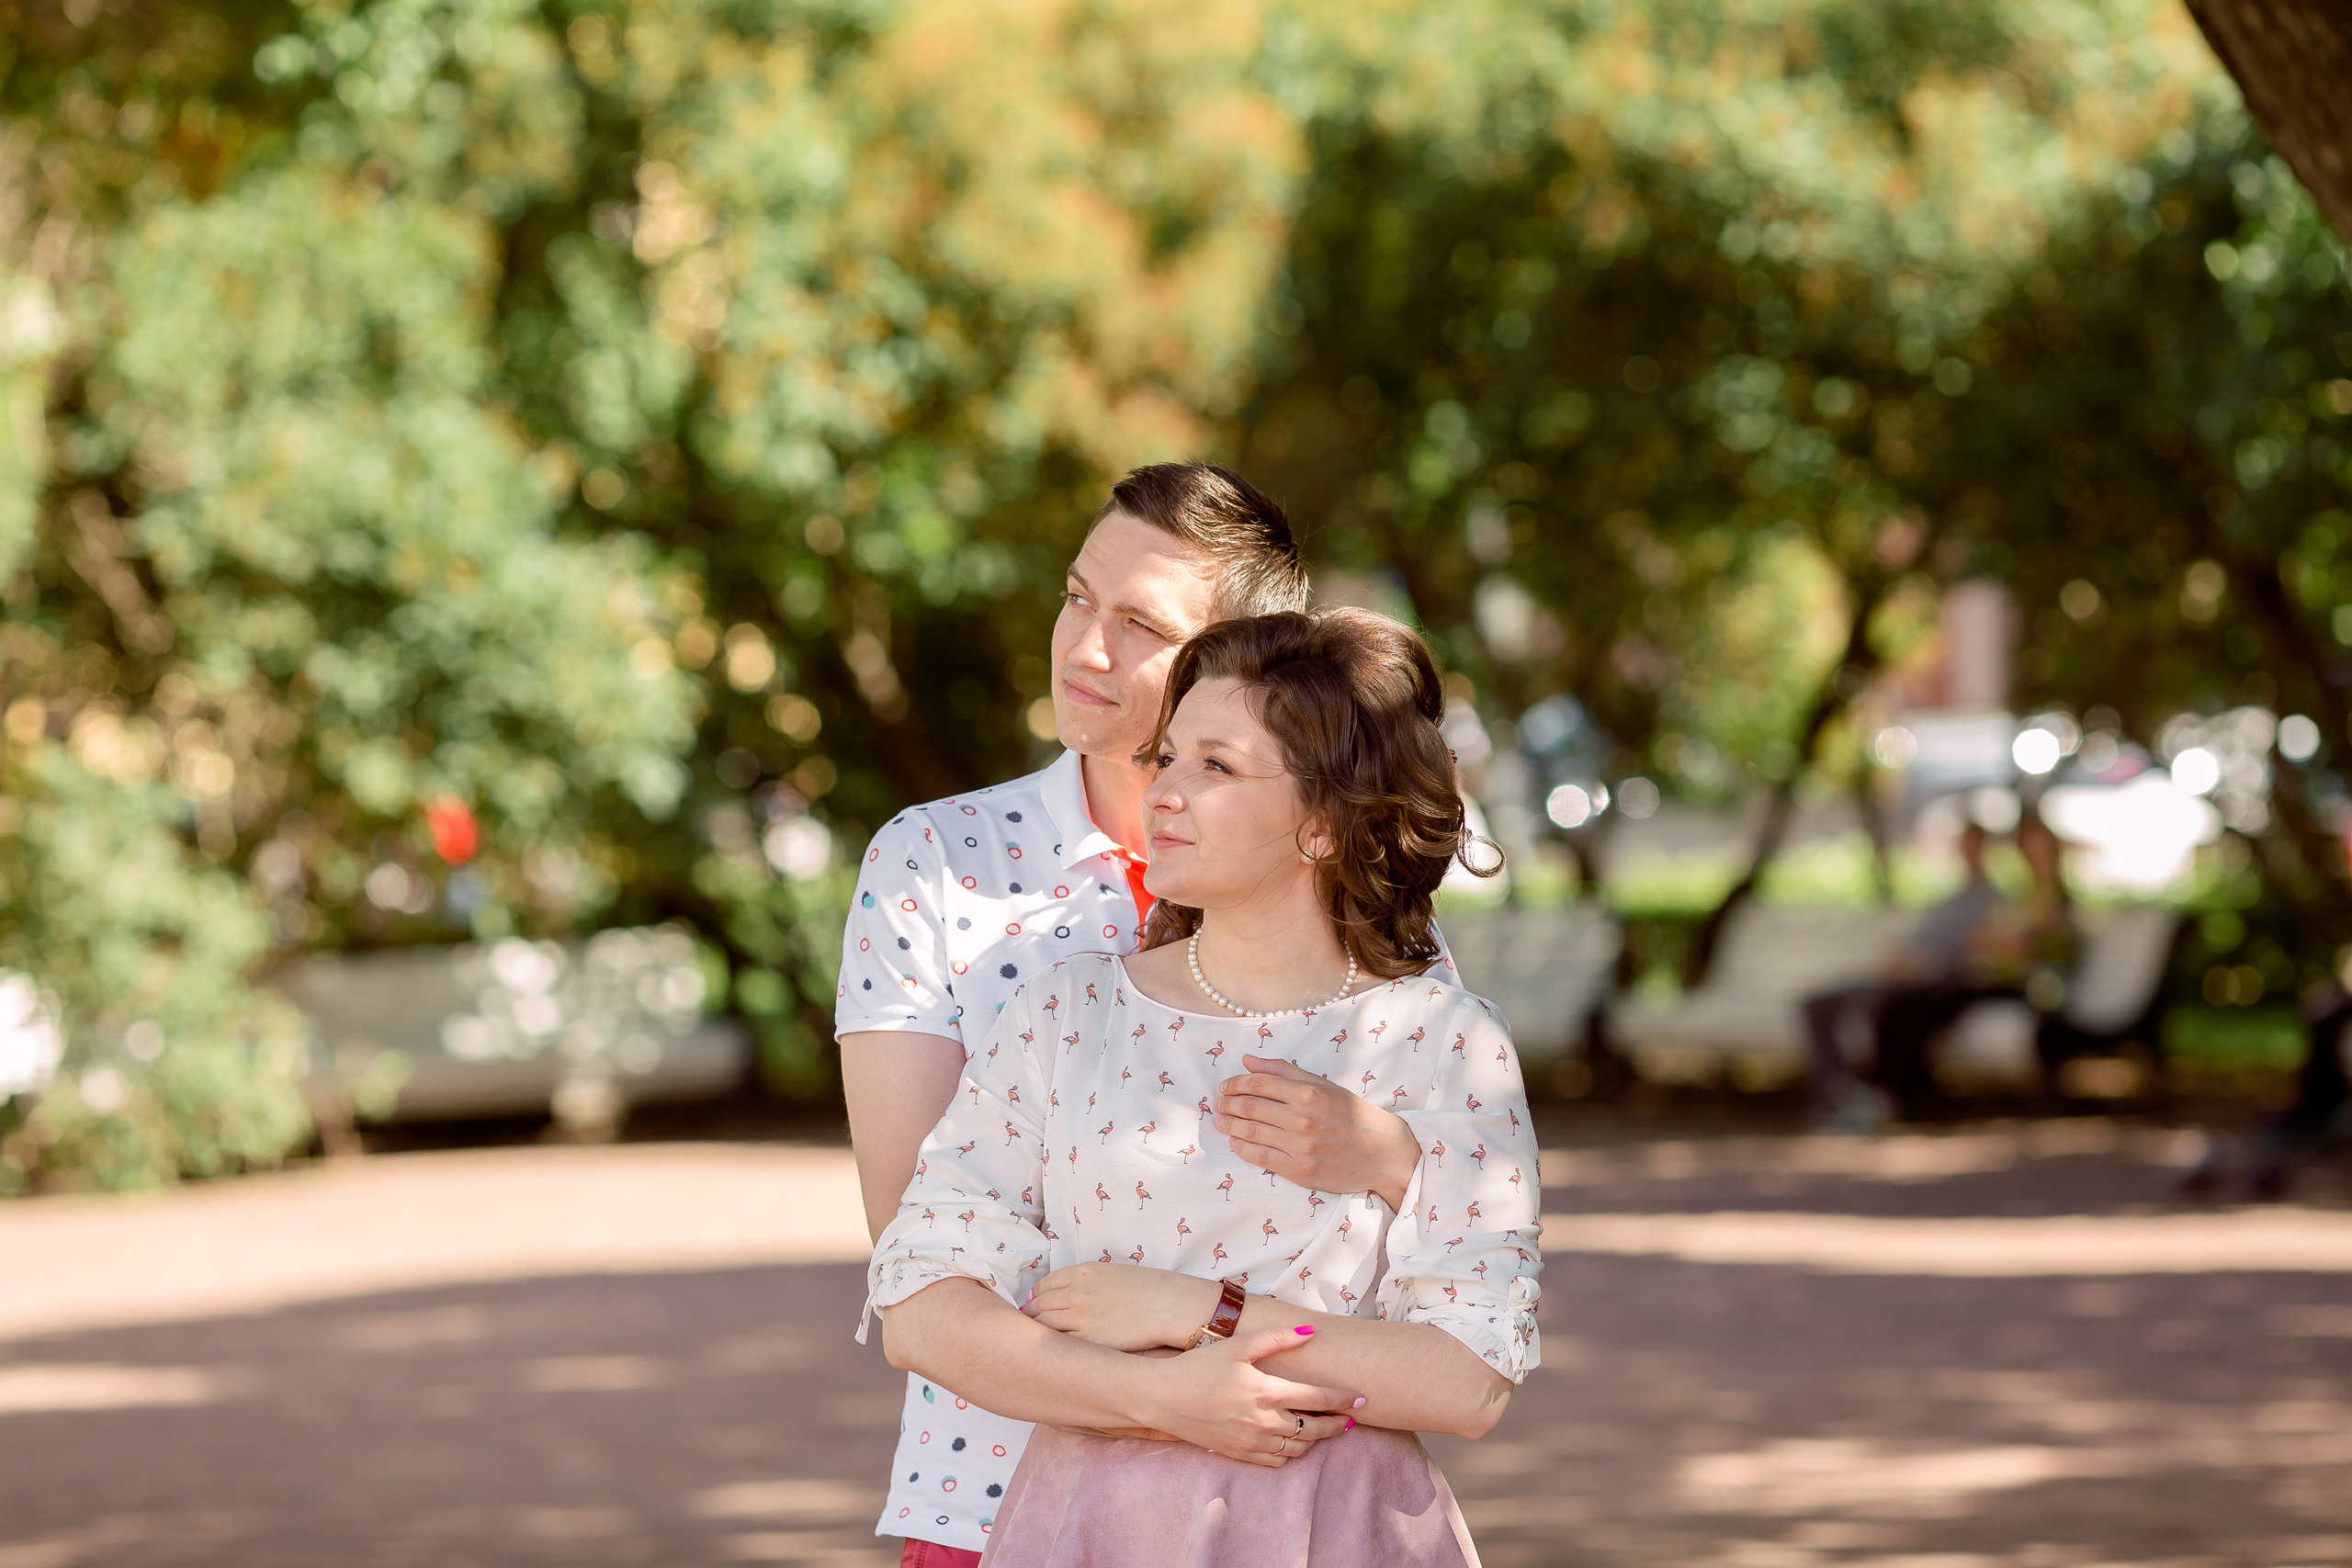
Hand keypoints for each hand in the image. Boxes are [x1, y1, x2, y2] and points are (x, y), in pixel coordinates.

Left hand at [1024, 1262, 1218, 1351]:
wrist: (1170, 1305)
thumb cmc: (1152, 1288)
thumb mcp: (1115, 1273)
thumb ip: (1090, 1282)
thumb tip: (1073, 1294)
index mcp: (1082, 1272)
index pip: (1046, 1283)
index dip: (1036, 1294)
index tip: (1031, 1301)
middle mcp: (1076, 1293)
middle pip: (1040, 1305)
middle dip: (1029, 1313)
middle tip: (1023, 1322)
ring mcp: (1079, 1318)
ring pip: (1044, 1325)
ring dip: (1034, 1331)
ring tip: (1029, 1339)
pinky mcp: (1088, 1341)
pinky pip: (1060, 1344)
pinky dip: (1050, 1347)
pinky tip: (1049, 1352)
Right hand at [1140, 1325, 1364, 1467]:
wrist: (1162, 1397)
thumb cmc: (1199, 1366)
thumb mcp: (1237, 1345)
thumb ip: (1277, 1338)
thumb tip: (1310, 1332)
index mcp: (1267, 1392)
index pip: (1318, 1398)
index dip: (1343, 1400)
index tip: (1362, 1398)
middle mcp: (1264, 1422)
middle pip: (1314, 1429)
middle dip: (1336, 1424)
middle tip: (1351, 1419)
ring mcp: (1252, 1442)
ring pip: (1297, 1448)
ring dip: (1315, 1440)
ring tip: (1324, 1428)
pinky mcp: (1239, 1454)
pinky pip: (1276, 1462)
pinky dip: (1291, 1454)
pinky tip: (1293, 1443)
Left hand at [1217, 1055, 1422, 1208]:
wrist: (1382, 1153)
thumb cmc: (1353, 1115)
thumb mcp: (1324, 1085)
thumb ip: (1284, 1071)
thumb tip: (1248, 1060)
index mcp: (1308, 1093)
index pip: (1258, 1084)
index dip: (1235, 1083)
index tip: (1225, 1085)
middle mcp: (1302, 1119)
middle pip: (1250, 1107)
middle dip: (1228, 1103)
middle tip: (1218, 1103)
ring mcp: (1300, 1147)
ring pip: (1251, 1132)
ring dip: (1230, 1125)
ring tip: (1220, 1120)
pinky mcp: (1300, 1171)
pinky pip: (1261, 1158)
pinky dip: (1242, 1148)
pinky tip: (1234, 1142)